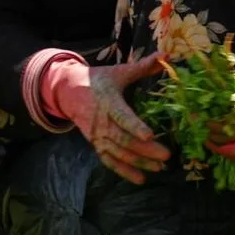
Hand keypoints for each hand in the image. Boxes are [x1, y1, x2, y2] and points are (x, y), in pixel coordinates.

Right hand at [49, 53, 171, 183]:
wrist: (68, 91)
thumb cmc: (99, 80)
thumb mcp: (120, 71)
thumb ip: (144, 66)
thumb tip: (167, 55)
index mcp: (108, 101)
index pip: (121, 116)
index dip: (134, 126)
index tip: (150, 134)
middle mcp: (101, 121)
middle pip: (122, 139)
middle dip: (144, 149)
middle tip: (166, 155)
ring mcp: (96, 135)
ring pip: (117, 152)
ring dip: (138, 162)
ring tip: (158, 167)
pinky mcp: (95, 143)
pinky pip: (108, 160)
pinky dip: (123, 171)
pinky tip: (140, 179)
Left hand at [204, 54, 234, 161]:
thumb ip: (221, 99)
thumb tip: (199, 110)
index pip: (228, 126)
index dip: (213, 127)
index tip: (203, 122)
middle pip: (233, 143)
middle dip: (215, 141)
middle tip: (204, 135)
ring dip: (222, 151)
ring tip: (211, 143)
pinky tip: (225, 149)